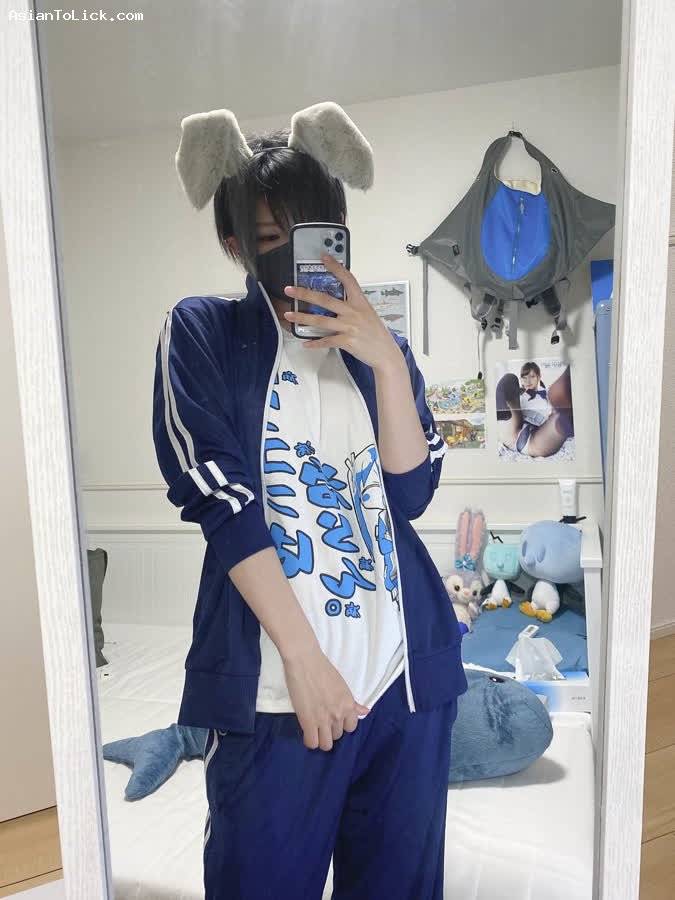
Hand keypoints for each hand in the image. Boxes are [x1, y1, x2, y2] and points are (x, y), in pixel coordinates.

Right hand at [282, 642, 369, 750]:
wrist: (305, 660)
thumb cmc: (321, 668)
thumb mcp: (342, 685)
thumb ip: (352, 702)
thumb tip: (365, 711)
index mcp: (348, 704)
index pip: (351, 727)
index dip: (341, 725)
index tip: (333, 720)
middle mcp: (339, 713)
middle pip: (337, 736)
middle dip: (329, 730)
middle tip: (320, 720)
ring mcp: (324, 719)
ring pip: (326, 744)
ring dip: (320, 737)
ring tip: (314, 728)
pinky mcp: (308, 721)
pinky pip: (312, 743)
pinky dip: (309, 740)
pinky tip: (307, 731)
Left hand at [283, 255, 403, 373]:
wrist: (386, 354)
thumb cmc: (376, 334)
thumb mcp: (368, 314)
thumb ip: (353, 306)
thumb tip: (334, 303)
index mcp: (360, 302)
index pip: (348, 279)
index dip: (335, 267)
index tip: (324, 257)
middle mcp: (354, 312)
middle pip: (325, 300)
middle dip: (305, 294)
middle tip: (290, 290)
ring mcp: (350, 327)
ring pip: (321, 320)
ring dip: (302, 318)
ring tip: (289, 315)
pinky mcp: (347, 341)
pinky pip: (327, 341)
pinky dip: (315, 343)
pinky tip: (306, 343)